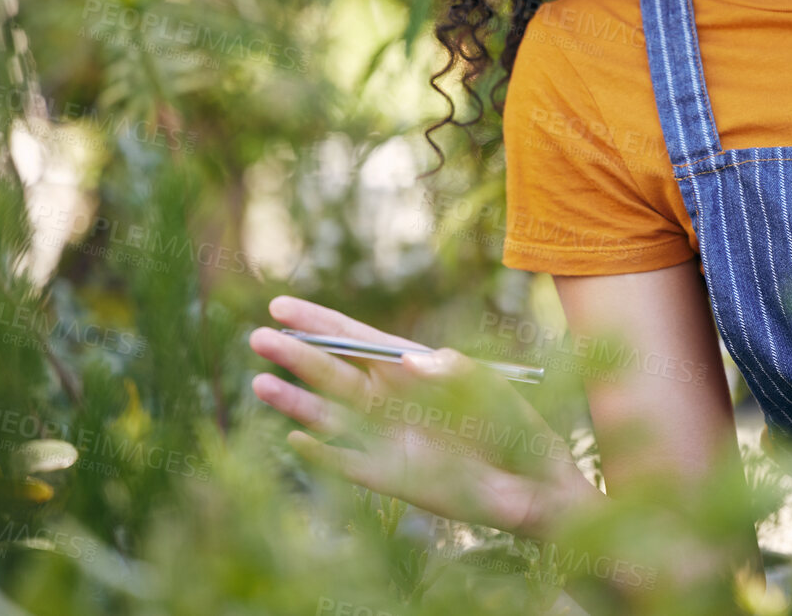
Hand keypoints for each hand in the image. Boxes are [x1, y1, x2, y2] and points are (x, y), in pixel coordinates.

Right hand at [249, 295, 599, 538]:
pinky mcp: (390, 477)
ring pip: (330, 414)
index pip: (355, 339)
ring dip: (295, 400)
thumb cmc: (514, 425)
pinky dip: (322, 452)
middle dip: (297, 354)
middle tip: (258, 336)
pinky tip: (297, 437)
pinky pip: (346, 463)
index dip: (318, 323)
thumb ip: (450, 369)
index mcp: (410, 368)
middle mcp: (390, 400)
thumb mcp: (487, 386)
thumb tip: (404, 361)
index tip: (282, 307)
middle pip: (333, 372)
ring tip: (259, 381)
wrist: (532, 485)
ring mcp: (386, 438)